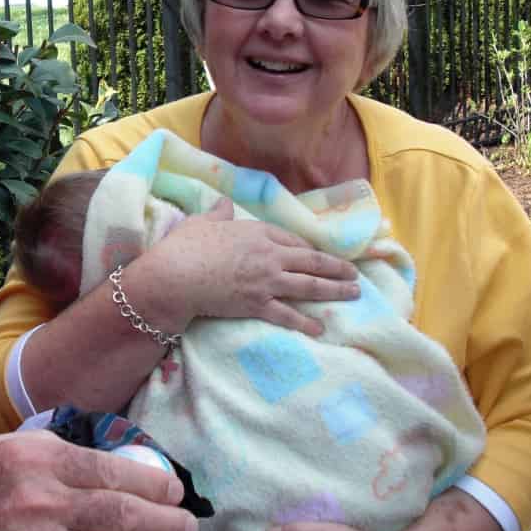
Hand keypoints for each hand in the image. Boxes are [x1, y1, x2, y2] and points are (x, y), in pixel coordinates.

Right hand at [126, 197, 358, 336]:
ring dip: (334, 290)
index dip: (311, 248)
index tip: (321, 255)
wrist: (175, 276)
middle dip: (336, 268)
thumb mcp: (203, 221)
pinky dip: (305, 322)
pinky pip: (287, 315)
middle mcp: (269, 256)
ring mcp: (266, 281)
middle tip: (354, 274)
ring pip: (309, 286)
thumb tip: (223, 203)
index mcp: (258, 232)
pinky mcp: (257, 305)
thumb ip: (218, 212)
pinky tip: (319, 328)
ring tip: (352, 293)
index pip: (294, 240)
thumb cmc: (186, 245)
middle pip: (312, 262)